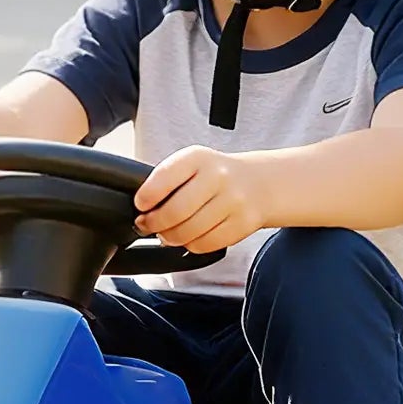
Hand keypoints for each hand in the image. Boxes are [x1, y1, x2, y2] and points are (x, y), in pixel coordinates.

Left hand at [134, 146, 269, 253]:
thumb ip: (167, 181)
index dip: (145, 199)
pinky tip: (190, 237)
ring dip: (171, 238)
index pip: (162, 179)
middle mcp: (218, 176)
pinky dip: (191, 245)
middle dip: (154, 224)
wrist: (260, 182)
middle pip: (174, 212)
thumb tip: (143, 211)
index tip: (141, 206)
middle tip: (149, 225)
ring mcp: (233, 201)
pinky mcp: (243, 223)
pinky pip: (205, 244)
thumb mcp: (192, 164)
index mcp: (198, 158)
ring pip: (189, 232)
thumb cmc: (217, 175)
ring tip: (168, 233)